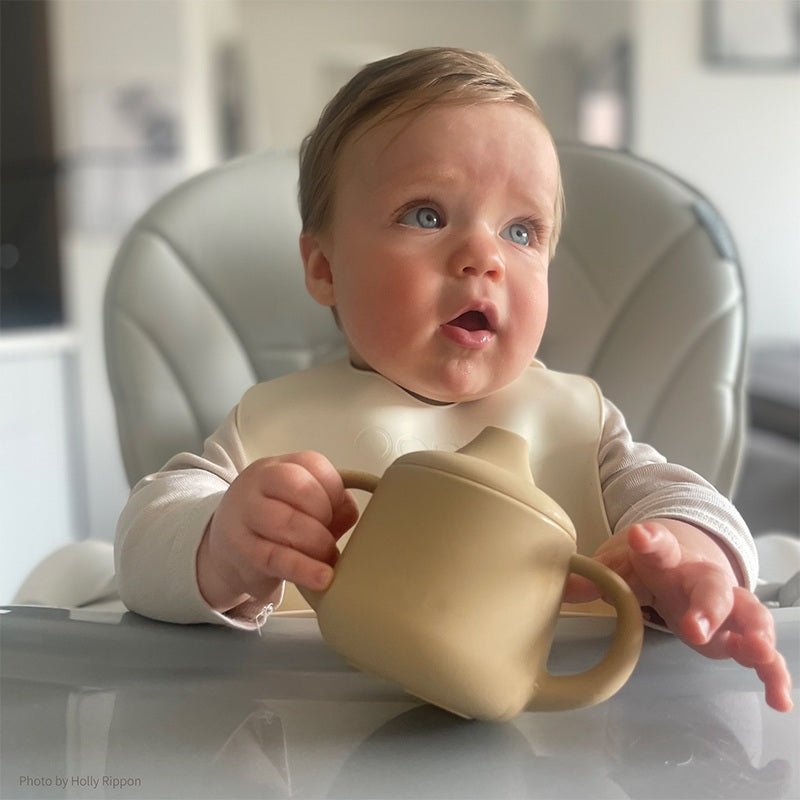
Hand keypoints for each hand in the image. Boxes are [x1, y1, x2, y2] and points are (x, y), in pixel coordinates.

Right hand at [196, 451, 358, 612]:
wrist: (222, 549)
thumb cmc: (272, 522)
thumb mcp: (298, 504)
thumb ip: (331, 503)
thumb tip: (349, 514)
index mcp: (277, 466)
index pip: (312, 464)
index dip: (334, 489)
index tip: (338, 512)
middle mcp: (257, 484)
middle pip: (298, 487)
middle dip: (324, 514)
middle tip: (330, 537)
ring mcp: (245, 516)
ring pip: (286, 522)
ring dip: (317, 543)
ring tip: (327, 559)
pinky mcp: (242, 551)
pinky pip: (276, 557)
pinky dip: (304, 569)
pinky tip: (322, 578)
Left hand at [564, 520, 793, 711]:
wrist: (683, 557)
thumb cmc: (649, 564)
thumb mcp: (618, 565)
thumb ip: (597, 575)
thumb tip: (568, 589)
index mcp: (666, 557)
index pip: (658, 545)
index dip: (650, 541)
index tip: (641, 536)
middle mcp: (700, 578)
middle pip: (711, 587)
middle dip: (707, 607)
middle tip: (694, 628)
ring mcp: (725, 605)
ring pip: (747, 614)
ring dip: (753, 634)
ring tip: (755, 653)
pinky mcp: (737, 632)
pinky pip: (761, 652)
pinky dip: (772, 672)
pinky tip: (778, 698)